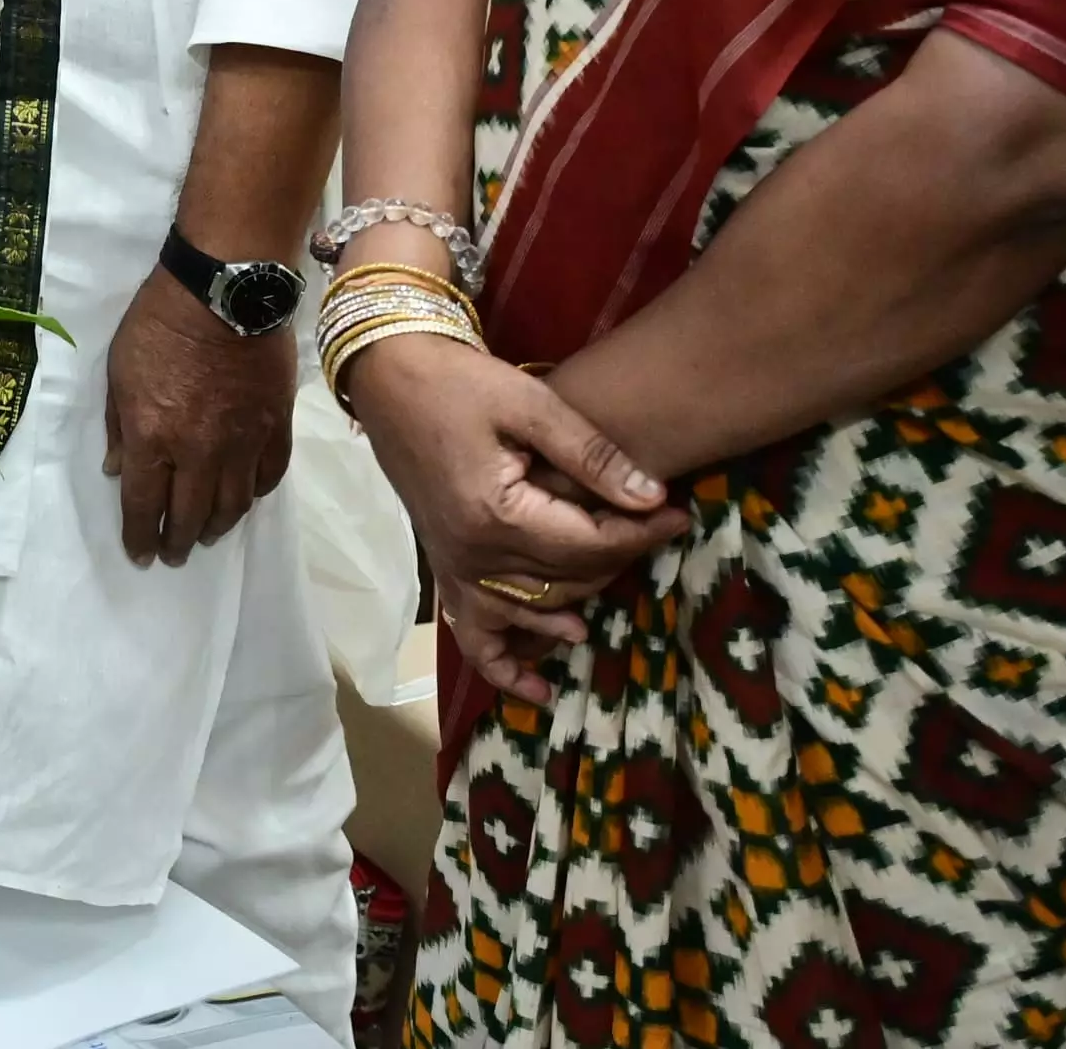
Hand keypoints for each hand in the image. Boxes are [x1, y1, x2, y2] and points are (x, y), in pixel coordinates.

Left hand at [102, 268, 294, 565]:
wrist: (224, 291)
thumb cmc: (159, 324)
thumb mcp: (118, 372)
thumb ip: (117, 426)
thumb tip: (117, 469)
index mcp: (153, 439)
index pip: (144, 506)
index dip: (140, 536)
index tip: (139, 554)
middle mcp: (199, 453)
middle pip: (189, 515)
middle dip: (177, 541)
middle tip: (172, 553)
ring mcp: (242, 443)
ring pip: (233, 506)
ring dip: (217, 527)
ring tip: (206, 534)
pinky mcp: (275, 427)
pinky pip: (268, 476)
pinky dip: (254, 494)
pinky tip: (244, 497)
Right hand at [347, 332, 684, 702]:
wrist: (387, 376)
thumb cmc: (457, 382)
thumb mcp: (529, 404)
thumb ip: (590, 455)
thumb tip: (652, 497)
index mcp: (496, 516)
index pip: (588, 545)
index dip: (640, 534)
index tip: (678, 515)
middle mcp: (474, 556)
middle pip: (570, 578)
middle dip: (619, 556)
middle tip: (654, 526)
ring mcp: (455, 568)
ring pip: (536, 610)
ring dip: (583, 599)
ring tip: (618, 580)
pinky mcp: (446, 568)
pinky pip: (476, 635)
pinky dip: (507, 666)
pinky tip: (542, 689)